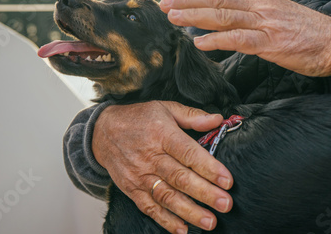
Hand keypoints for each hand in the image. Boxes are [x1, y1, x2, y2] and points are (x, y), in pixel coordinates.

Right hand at [92, 101, 233, 233]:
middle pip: (179, 177)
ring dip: (189, 211)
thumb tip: (218, 120)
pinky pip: (149, 207)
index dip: (208, 167)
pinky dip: (165, 220)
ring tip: (209, 221)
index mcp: (161, 133)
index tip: (227, 180)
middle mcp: (150, 156)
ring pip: (166, 196)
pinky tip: (182, 229)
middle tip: (225, 204)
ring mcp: (139, 175)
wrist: (102, 131)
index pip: (187, 152)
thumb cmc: (138, 119)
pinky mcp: (131, 188)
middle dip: (204, 193)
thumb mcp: (165, 108)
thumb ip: (193, 116)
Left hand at [160, 0, 330, 76]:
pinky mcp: (272, 43)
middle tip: (165, 5)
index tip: (178, 0)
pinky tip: (199, 43)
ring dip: (195, 16)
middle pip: (217, 1)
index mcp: (261, 1)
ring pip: (223, 16)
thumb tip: (231, 25)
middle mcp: (261, 7)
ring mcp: (266, 23)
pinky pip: (239, 39)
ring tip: (173, 18)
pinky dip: (217, 40)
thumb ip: (255, 19)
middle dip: (188, 3)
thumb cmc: (309, 34)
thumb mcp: (279, 18)